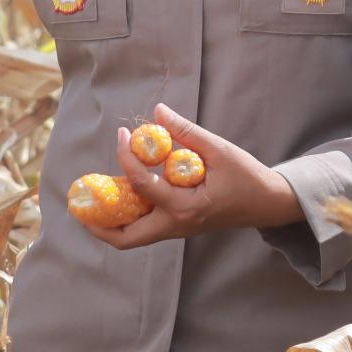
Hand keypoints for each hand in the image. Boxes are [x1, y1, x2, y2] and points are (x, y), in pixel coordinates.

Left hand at [79, 105, 302, 250]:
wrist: (268, 203)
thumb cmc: (247, 177)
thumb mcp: (220, 150)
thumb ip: (187, 132)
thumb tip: (158, 112)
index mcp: (185, 208)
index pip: (143, 184)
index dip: (126, 157)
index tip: (123, 134)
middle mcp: (175, 226)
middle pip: (124, 238)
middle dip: (98, 224)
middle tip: (82, 202)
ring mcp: (176, 230)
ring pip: (132, 237)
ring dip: (110, 222)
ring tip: (97, 198)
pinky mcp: (178, 227)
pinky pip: (144, 228)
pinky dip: (128, 215)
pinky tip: (125, 192)